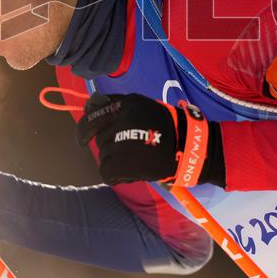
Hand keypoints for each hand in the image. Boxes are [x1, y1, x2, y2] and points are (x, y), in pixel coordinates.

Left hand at [76, 93, 223, 186]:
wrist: (189, 148)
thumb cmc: (170, 128)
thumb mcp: (145, 107)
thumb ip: (120, 107)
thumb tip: (90, 107)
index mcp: (128, 102)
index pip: (96, 108)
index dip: (88, 120)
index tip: (86, 129)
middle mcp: (122, 118)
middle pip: (97, 132)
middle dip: (100, 141)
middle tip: (92, 146)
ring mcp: (121, 140)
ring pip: (102, 152)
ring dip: (113, 158)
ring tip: (133, 160)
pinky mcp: (121, 162)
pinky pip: (106, 170)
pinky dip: (114, 174)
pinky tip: (128, 173)